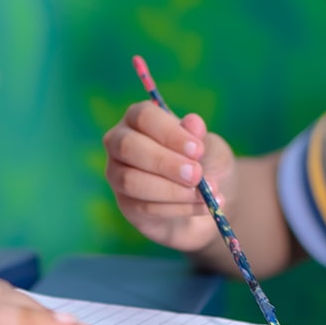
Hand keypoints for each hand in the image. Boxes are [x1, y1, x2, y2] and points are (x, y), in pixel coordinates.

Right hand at [102, 100, 234, 252]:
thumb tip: (193, 123)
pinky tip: (203, 206)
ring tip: (204, 194)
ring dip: (171, 190)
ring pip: (131, 181)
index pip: (143, 116)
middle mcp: (120, 142)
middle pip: (128, 146)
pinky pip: (144, 207)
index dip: (169, 133)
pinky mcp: (126, 205)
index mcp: (138, 117)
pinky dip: (178, 208)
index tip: (197, 150)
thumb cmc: (202, 160)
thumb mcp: (207, 144)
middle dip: (164, 162)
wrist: (205, 196)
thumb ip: (198, 135)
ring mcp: (117, 175)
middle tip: (196, 175)